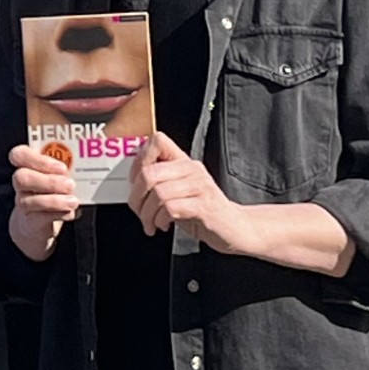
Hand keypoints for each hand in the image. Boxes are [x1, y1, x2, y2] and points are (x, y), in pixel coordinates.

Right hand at [8, 143, 79, 260]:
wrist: (36, 222)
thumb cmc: (50, 192)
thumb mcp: (56, 176)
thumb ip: (62, 171)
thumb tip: (82, 168)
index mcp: (27, 166)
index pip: (19, 155)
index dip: (38, 159)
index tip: (62, 167)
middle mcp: (21, 183)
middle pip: (22, 177)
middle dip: (49, 181)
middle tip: (71, 185)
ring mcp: (23, 202)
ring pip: (29, 200)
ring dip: (55, 201)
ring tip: (73, 201)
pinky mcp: (30, 221)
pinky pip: (39, 217)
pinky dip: (58, 214)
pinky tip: (69, 213)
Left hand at [128, 132, 252, 252]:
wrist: (235, 228)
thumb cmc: (204, 210)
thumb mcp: (180, 190)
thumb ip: (161, 182)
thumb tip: (132, 184)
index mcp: (184, 161)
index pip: (157, 141)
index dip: (139, 160)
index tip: (135, 181)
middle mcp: (192, 169)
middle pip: (150, 173)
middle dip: (137, 196)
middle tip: (138, 210)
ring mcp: (200, 186)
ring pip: (158, 193)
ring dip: (147, 213)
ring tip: (150, 222)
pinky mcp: (204, 206)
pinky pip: (171, 208)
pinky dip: (161, 220)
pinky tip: (164, 225)